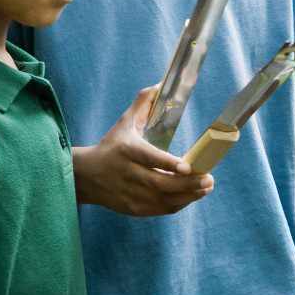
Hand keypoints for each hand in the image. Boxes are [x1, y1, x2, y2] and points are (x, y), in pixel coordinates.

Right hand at [73, 84, 213, 215]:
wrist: (85, 177)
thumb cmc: (111, 146)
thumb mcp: (124, 123)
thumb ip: (142, 104)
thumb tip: (159, 84)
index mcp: (126, 151)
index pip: (148, 158)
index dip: (167, 164)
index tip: (186, 166)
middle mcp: (128, 174)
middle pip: (159, 183)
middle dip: (187, 183)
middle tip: (209, 178)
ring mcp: (130, 194)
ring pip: (162, 200)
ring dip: (188, 195)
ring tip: (207, 186)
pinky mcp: (133, 208)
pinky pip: (159, 210)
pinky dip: (178, 204)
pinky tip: (193, 195)